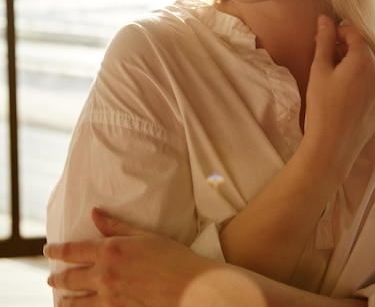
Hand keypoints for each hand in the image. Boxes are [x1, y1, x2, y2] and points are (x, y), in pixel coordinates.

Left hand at [45, 208, 215, 306]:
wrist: (190, 288)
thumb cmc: (171, 257)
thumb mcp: (143, 235)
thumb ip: (116, 226)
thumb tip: (94, 213)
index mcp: (110, 251)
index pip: (73, 250)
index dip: (57, 250)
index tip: (48, 250)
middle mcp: (105, 276)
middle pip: (70, 278)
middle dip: (57, 279)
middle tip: (51, 279)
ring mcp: (110, 299)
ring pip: (77, 303)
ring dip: (66, 300)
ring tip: (61, 300)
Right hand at [304, 15, 374, 183]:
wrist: (332, 146)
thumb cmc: (322, 106)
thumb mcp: (320, 70)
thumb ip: (324, 41)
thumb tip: (324, 19)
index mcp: (365, 60)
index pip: (354, 33)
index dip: (337, 33)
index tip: (324, 40)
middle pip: (364, 49)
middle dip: (346, 49)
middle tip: (326, 59)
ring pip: (370, 67)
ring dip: (354, 65)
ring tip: (334, 78)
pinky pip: (374, 84)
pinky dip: (361, 81)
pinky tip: (345, 94)